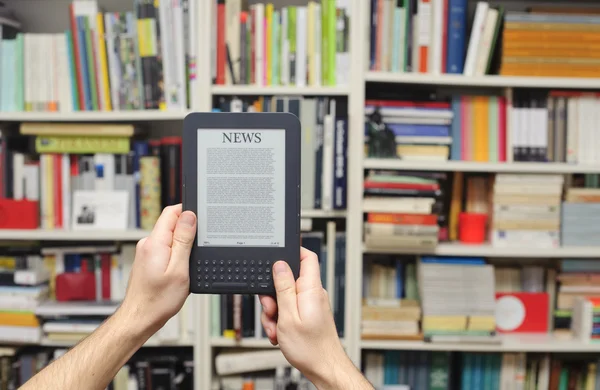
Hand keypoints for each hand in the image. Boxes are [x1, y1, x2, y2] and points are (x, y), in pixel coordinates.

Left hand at [119, 204, 196, 334]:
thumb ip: (184, 241)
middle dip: (187, 231)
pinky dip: (175, 254)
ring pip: (169, 237)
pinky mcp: (147, 261)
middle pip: (171, 224)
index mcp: (155, 242)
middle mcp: (147, 244)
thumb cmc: (158, 300)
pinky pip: (165, 248)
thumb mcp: (179, 269)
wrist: (140, 318)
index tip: (200, 223)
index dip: (188, 212)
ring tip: (186, 265)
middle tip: (195, 251)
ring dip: (182, 245)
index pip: (172, 212)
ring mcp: (146, 252)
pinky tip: (178, 271)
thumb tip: (189, 216)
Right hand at [259, 248, 362, 388]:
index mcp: (311, 289)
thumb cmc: (310, 348)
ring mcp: (311, 304)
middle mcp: (313, 294)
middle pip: (288, 280)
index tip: (276, 257)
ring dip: (275, 312)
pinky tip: (281, 333)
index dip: (292, 251)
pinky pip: (290, 309)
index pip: (307, 257)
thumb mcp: (288, 316)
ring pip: (285, 297)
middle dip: (273, 295)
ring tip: (277, 328)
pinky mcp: (308, 314)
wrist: (323, 368)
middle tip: (272, 311)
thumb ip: (283, 288)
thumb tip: (280, 265)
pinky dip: (281, 320)